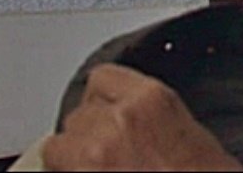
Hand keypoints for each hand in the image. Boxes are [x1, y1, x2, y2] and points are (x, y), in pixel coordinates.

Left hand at [42, 64, 242, 171]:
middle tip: (108, 157)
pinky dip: (64, 172)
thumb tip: (135, 126)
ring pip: (59, 143)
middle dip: (89, 134)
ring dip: (73, 157)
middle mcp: (118, 118)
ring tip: (98, 171)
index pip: (102, 79)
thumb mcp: (192, 136)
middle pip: (79, 113)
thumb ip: (155, 120)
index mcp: (153, 98)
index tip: (105, 114)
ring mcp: (94, 150)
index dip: (102, 101)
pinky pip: (51, 167)